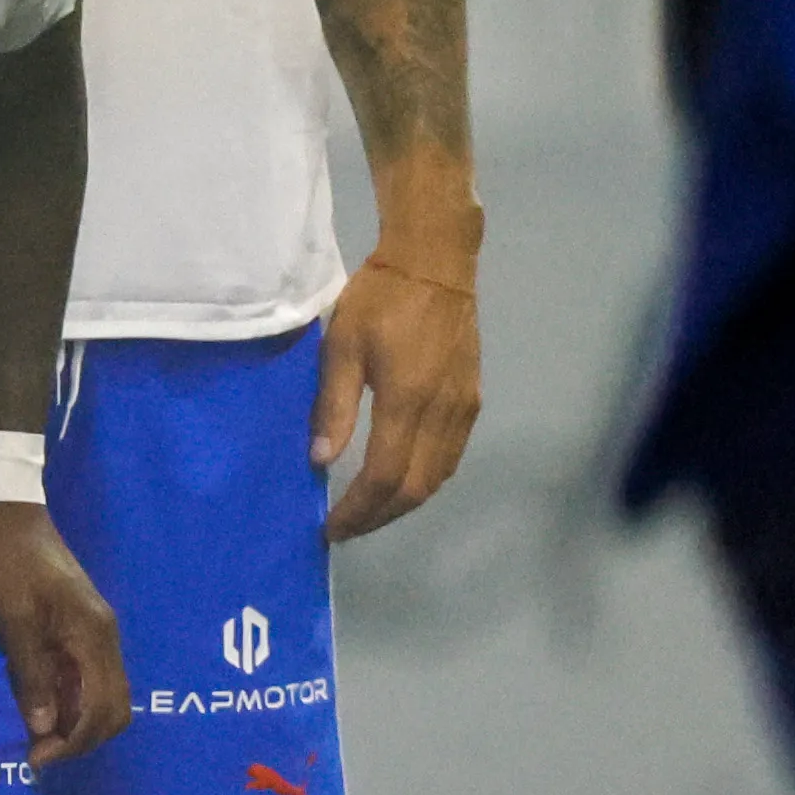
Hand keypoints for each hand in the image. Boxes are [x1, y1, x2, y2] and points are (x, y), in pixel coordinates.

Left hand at [0, 501, 128, 768]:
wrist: (10, 516)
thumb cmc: (6, 564)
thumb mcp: (12, 620)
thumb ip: (30, 674)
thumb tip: (44, 727)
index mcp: (94, 638)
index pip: (103, 709)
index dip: (73, 742)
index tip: (36, 758)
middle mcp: (106, 639)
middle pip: (113, 708)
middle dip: (80, 738)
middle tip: (36, 752)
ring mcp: (97, 632)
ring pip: (103, 695)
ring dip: (76, 721)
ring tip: (36, 735)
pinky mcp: (83, 627)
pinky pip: (88, 676)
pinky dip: (71, 699)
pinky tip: (40, 705)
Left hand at [310, 234, 483, 538]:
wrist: (435, 265)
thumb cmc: (379, 300)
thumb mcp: (341, 347)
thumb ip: (334, 406)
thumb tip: (321, 460)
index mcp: (408, 400)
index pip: (384, 476)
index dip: (358, 509)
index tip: (331, 527)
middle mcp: (444, 413)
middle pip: (416, 487)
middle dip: (380, 516)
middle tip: (346, 528)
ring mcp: (464, 408)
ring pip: (438, 476)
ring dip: (403, 502)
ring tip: (367, 512)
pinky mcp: (473, 400)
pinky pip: (450, 456)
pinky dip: (424, 480)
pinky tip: (399, 482)